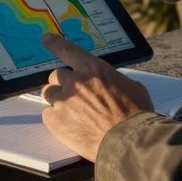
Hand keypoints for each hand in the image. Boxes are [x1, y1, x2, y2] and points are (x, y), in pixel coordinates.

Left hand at [38, 33, 152, 160]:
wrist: (129, 141)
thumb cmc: (135, 114)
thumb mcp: (129, 86)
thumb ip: (110, 79)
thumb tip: (107, 82)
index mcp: (93, 68)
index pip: (68, 50)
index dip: (55, 43)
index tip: (46, 39)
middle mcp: (75, 81)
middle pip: (56, 75)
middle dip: (63, 83)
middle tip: (74, 95)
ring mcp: (63, 101)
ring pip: (49, 94)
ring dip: (58, 100)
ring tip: (73, 113)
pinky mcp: (56, 121)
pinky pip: (48, 115)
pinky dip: (56, 119)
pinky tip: (70, 126)